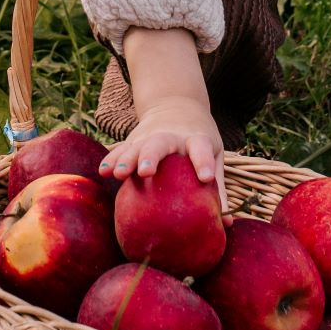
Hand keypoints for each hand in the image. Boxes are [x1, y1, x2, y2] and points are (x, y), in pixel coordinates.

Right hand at [100, 106, 228, 207]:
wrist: (176, 104)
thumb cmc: (199, 138)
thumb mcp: (214, 153)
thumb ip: (219, 186)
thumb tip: (227, 225)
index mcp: (196, 138)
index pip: (201, 148)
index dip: (203, 162)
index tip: (205, 177)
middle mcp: (172, 135)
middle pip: (160, 144)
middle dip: (151, 157)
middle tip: (146, 172)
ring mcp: (149, 135)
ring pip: (136, 145)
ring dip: (126, 159)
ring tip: (116, 174)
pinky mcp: (134, 138)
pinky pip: (122, 148)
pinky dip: (113, 158)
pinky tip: (103, 171)